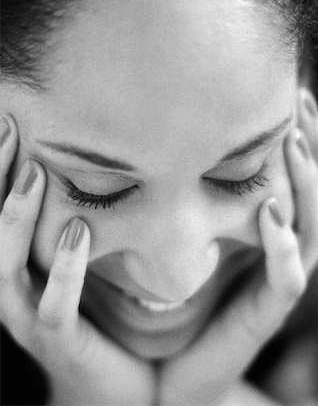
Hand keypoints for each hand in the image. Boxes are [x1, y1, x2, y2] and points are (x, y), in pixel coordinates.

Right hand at [0, 116, 154, 405]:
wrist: (113, 387)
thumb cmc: (96, 320)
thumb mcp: (80, 269)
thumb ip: (73, 231)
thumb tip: (92, 181)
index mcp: (15, 272)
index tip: (7, 122)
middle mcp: (12, 293)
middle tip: (9, 130)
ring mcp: (30, 320)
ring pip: (7, 269)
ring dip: (16, 219)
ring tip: (35, 174)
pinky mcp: (59, 343)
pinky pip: (55, 306)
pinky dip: (65, 269)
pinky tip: (79, 232)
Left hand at [159, 89, 317, 405]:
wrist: (163, 370)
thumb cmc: (168, 304)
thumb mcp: (177, 241)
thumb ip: (182, 202)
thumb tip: (163, 150)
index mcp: (260, 235)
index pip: (287, 180)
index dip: (295, 141)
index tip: (287, 95)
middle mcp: (276, 253)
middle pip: (306, 195)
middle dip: (306, 149)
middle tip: (299, 100)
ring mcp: (274, 283)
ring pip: (308, 228)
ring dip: (303, 184)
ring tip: (292, 141)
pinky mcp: (262, 314)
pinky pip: (285, 277)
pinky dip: (283, 244)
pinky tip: (269, 210)